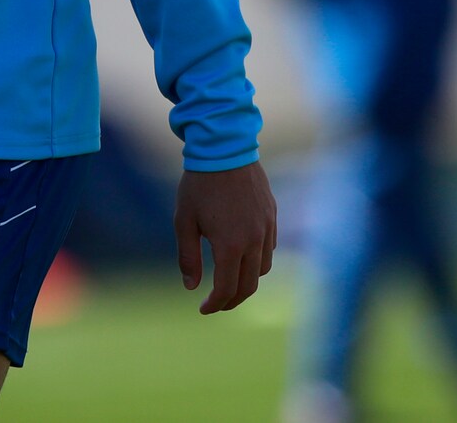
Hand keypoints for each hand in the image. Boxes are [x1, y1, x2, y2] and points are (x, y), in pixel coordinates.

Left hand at [174, 161, 277, 313]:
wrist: (224, 148)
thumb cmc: (199, 184)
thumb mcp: (184, 221)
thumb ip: (188, 257)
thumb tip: (190, 287)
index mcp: (230, 245)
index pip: (226, 289)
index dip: (215, 304)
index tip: (203, 309)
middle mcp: (253, 240)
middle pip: (249, 286)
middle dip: (232, 300)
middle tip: (216, 303)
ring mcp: (266, 227)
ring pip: (263, 269)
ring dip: (247, 281)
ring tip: (229, 281)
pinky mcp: (272, 215)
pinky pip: (270, 248)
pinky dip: (257, 260)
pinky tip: (241, 255)